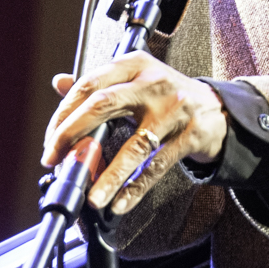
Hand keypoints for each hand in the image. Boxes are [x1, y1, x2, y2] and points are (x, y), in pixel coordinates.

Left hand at [43, 54, 228, 213]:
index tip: (51, 141)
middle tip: (56, 160)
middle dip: (72, 135)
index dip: (64, 114)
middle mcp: (152, 82)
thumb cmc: (168, 95)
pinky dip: (136, 188)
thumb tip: (59, 83)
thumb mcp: (134, 80)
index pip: (89, 85)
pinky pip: (157, 166)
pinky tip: (119, 202)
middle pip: (103, 106)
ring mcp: (174, 109)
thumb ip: (99, 84)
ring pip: (134, 145)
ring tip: (91, 197)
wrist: (217, 108)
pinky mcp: (191, 135)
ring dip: (108, 175)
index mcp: (133, 65)